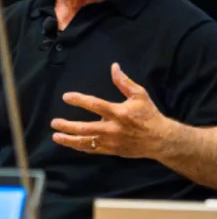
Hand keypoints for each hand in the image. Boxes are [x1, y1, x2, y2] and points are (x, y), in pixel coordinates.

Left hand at [52, 63, 172, 158]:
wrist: (159, 138)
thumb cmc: (149, 115)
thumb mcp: (140, 95)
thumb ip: (124, 82)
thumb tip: (114, 67)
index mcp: (119, 112)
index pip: (95, 105)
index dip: (79, 100)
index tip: (66, 97)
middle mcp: (112, 128)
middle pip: (84, 127)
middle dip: (67, 125)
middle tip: (54, 122)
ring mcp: (111, 141)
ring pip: (85, 141)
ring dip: (69, 139)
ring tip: (56, 136)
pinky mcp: (111, 150)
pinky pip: (92, 150)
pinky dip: (80, 147)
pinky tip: (72, 144)